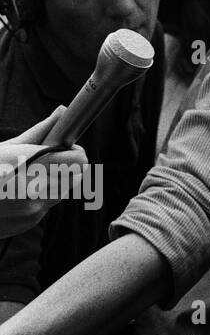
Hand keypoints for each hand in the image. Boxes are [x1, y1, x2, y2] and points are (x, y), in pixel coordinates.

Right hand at [0, 108, 89, 237]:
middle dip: (66, 167)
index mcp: (29, 165)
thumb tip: (62, 111)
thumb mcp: (6, 147)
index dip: (75, 152)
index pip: (79, 160)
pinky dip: (39, 200)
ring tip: (28, 178)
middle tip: (49, 161)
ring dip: (54, 184)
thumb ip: (39, 131)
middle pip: (76, 177)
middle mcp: (35, 190)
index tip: (68, 149)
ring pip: (62, 192)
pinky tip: (17, 195)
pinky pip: (46, 208)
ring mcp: (32, 210)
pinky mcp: (28, 223)